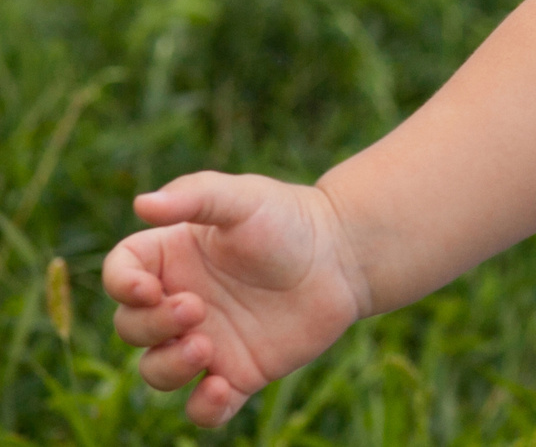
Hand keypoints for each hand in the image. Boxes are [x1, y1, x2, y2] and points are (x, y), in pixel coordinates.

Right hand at [104, 172, 369, 427]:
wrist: (344, 255)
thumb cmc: (288, 219)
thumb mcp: (244, 198)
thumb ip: (195, 196)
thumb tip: (141, 203)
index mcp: (171, 259)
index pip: (120, 275)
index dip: (122, 286)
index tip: (147, 288)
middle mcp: (179, 303)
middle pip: (131, 327)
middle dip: (151, 325)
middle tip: (195, 308)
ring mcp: (206, 341)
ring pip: (157, 371)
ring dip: (168, 367)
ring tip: (206, 346)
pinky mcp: (238, 373)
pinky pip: (204, 408)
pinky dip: (203, 409)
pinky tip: (220, 389)